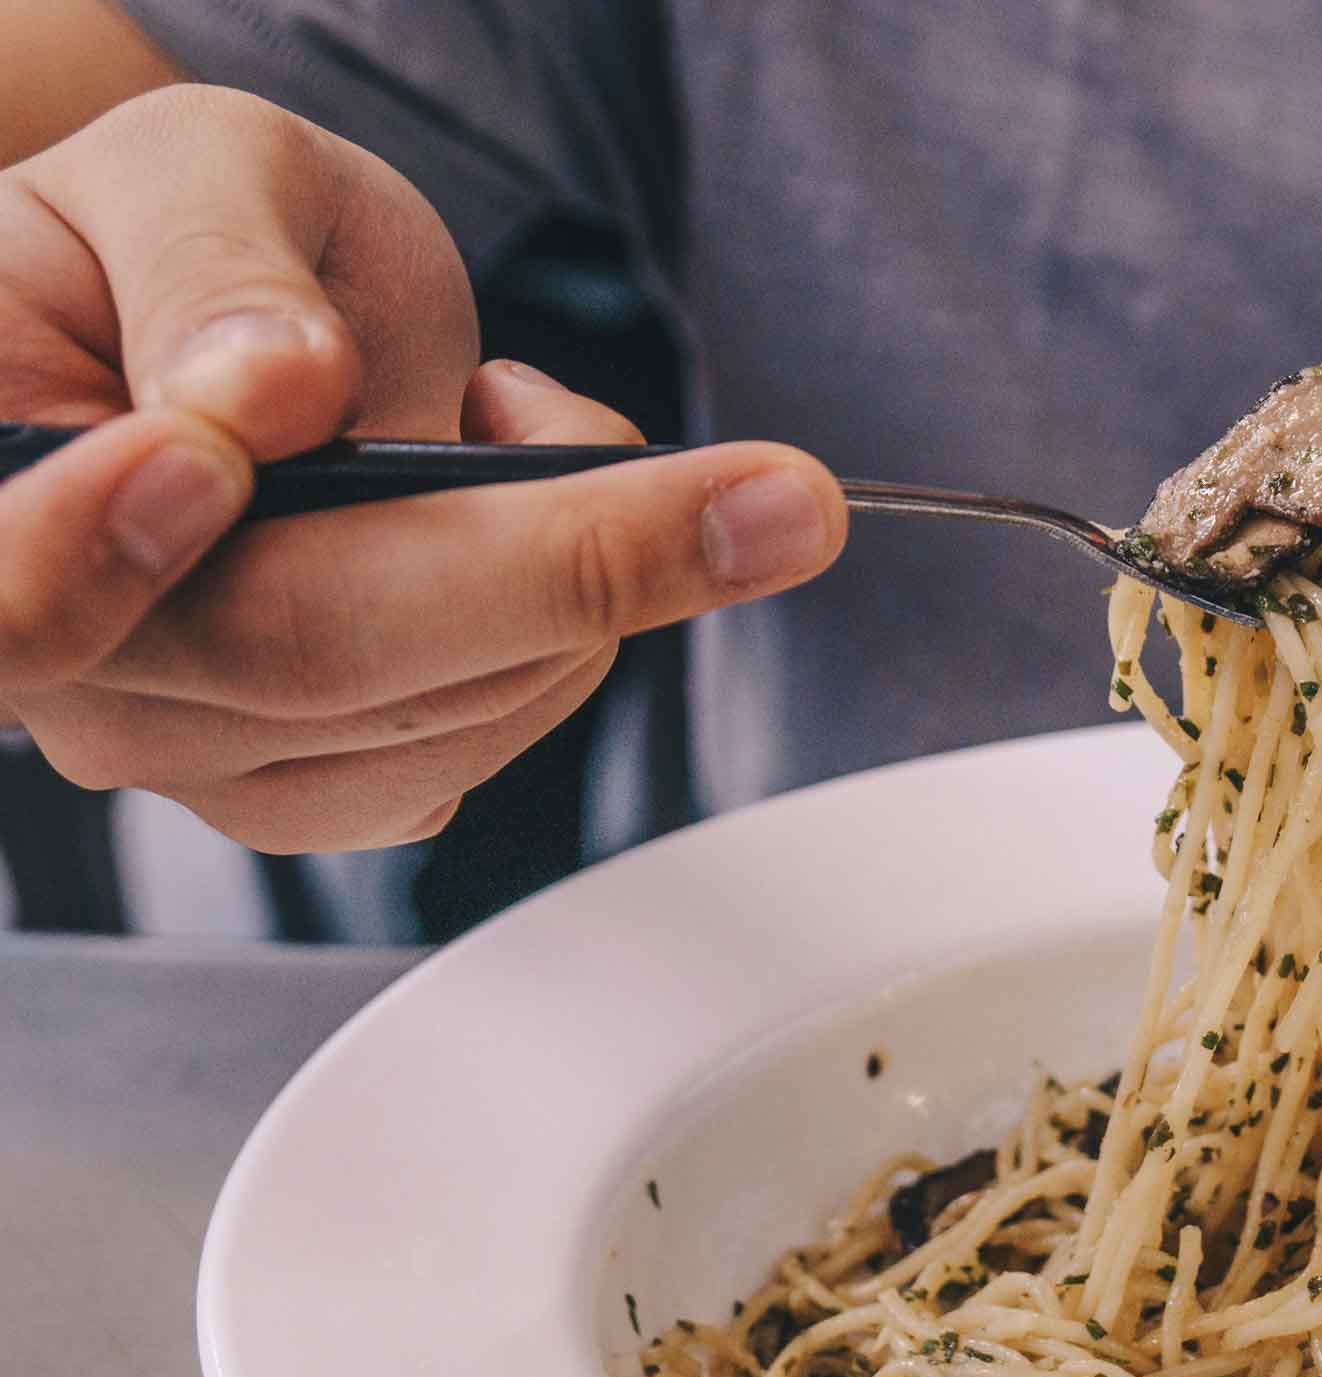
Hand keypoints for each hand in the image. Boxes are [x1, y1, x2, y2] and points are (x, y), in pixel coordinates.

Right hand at [0, 86, 846, 851]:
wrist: (211, 324)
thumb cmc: (174, 246)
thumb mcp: (192, 173)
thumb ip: (211, 264)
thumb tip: (270, 387)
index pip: (28, 585)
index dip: (124, 543)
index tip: (274, 426)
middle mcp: (73, 661)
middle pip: (315, 658)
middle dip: (570, 566)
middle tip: (776, 498)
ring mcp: (188, 746)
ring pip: (442, 719)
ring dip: (573, 577)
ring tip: (499, 420)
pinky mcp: (307, 788)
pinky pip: (481, 748)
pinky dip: (566, 634)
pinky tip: (512, 529)